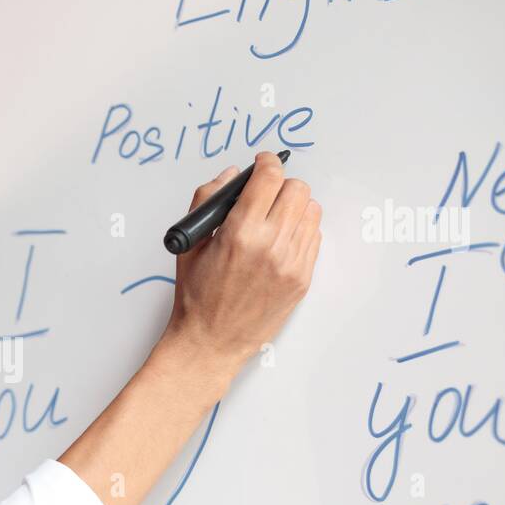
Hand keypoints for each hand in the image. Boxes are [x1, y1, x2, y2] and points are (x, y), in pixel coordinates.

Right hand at [159, 151, 321, 378]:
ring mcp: (291, 264)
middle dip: (281, 184)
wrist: (210, 342)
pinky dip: (300, 231)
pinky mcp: (302, 279)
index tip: (262, 162)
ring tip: (274, 219)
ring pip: (311, 211)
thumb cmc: (197, 297)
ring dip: (294, 207)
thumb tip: (232, 176)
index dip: (266, 163)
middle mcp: (271, 246)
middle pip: (297, 189)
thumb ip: (208, 200)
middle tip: (266, 194)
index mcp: (240, 233)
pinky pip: (314, 238)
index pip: (269, 178)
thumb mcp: (190, 244)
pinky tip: (280, 241)